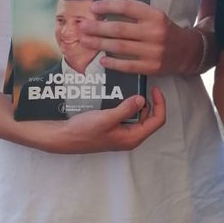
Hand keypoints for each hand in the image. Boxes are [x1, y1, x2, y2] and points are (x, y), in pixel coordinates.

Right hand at [21, 87, 167, 153]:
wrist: (63, 137)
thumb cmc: (84, 131)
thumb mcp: (107, 118)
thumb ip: (126, 109)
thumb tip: (142, 99)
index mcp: (133, 137)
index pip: (157, 121)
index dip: (160, 104)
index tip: (154, 88)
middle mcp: (130, 137)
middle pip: (150, 118)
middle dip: (149, 102)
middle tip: (141, 85)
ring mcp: (122, 134)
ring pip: (138, 116)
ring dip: (137, 102)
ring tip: (129, 88)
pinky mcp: (113, 129)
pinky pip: (126, 116)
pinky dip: (126, 105)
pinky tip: (118, 95)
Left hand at [81, 0, 196, 75]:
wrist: (187, 51)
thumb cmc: (164, 30)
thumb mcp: (155, 16)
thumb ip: (134, 14)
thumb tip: (104, 12)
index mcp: (155, 15)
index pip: (128, 7)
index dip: (109, 6)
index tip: (93, 8)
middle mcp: (155, 32)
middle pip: (119, 29)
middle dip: (97, 28)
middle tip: (82, 27)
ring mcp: (153, 51)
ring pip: (120, 47)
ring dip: (99, 44)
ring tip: (85, 41)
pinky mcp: (152, 67)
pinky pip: (128, 65)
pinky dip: (113, 63)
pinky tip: (102, 59)